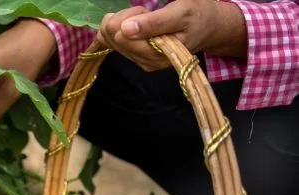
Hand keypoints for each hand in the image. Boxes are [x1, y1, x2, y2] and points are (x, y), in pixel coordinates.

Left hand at [97, 0, 247, 71]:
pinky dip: (121, 27)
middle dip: (127, 18)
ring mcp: (138, 61)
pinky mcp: (134, 57)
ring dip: (124, 22)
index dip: (132, 17)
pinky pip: (111, 41)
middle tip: (147, 14)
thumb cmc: (196, 16)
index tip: (147, 11)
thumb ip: (154, 23)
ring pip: (108, 38)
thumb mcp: (181, 13)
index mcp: (157, 55)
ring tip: (146, 19)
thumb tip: (125, 29)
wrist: (206, 27)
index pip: (121, 36)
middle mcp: (145, 62)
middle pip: (112, 36)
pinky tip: (137, 25)